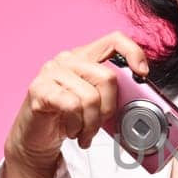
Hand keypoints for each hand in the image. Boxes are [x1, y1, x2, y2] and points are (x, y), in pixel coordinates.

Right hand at [4, 30, 151, 177]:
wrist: (36, 137)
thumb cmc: (68, 118)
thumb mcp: (97, 104)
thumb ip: (115, 95)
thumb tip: (142, 101)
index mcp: (86, 57)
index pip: (115, 40)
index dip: (133, 53)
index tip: (142, 75)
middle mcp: (68, 59)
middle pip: (107, 77)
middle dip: (109, 109)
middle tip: (100, 124)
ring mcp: (51, 72)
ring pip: (90, 97)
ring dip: (92, 124)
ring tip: (84, 133)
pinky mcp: (39, 89)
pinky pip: (72, 106)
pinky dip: (76, 125)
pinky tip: (71, 131)